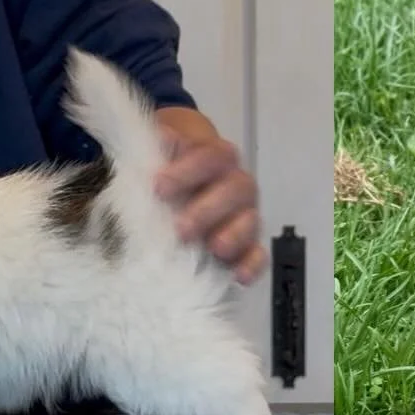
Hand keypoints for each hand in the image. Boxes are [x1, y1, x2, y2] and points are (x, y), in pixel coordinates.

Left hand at [154, 107, 265, 283]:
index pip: (212, 157)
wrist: (181, 185)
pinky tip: (240, 275)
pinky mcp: (246, 247)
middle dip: (209, 208)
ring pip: (250, 220)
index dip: (189, 170)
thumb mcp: (159, 155)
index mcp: (216, 157)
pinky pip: (257, 254)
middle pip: (237, 188)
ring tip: (215, 248)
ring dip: (234, 234)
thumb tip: (159, 138)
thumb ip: (156, 147)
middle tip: (182, 228)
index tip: (159, 186)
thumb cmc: (168, 170)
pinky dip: (252, 264)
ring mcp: (244, 216)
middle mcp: (236, 184)